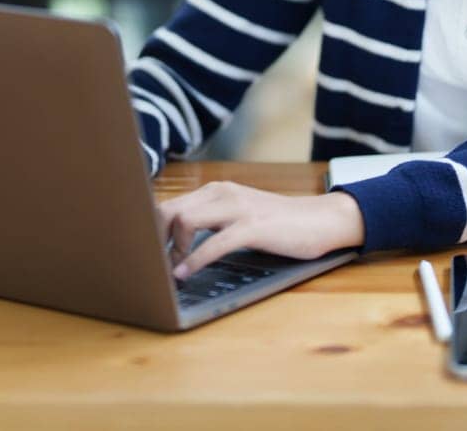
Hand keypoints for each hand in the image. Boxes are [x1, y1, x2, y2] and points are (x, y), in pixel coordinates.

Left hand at [156, 181, 365, 279]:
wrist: (321, 220)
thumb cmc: (278, 224)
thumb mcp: (238, 216)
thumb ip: (210, 221)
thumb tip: (174, 241)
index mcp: (215, 190)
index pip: (167, 204)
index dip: (150, 230)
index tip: (145, 254)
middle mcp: (222, 193)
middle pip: (167, 210)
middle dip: (154, 240)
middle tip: (153, 265)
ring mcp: (238, 208)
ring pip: (185, 221)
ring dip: (172, 251)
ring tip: (170, 272)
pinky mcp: (253, 227)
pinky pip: (214, 243)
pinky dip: (195, 260)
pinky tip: (185, 274)